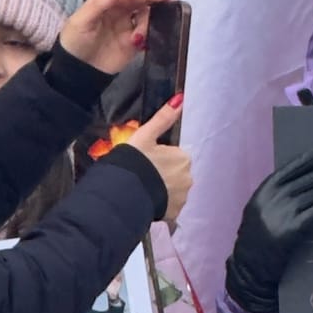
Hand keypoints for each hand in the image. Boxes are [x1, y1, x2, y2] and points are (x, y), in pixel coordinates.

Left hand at [58, 0, 169, 76]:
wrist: (77, 71)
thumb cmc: (74, 42)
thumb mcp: (81, 20)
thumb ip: (100, 3)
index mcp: (107, 4)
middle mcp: (120, 13)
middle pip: (141, 1)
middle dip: (153, 0)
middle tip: (167, 2)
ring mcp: (128, 29)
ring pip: (146, 18)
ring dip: (147, 23)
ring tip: (137, 37)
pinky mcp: (133, 45)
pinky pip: (147, 35)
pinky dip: (148, 35)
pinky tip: (140, 43)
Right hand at [126, 96, 190, 226]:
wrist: (124, 193)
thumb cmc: (134, 161)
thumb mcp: (145, 135)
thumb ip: (163, 118)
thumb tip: (180, 99)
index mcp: (183, 158)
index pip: (174, 155)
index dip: (159, 157)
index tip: (146, 160)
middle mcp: (188, 177)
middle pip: (175, 173)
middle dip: (163, 173)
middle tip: (143, 174)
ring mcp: (183, 197)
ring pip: (173, 190)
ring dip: (162, 189)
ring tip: (143, 188)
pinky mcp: (174, 213)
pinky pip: (169, 205)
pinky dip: (161, 203)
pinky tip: (147, 200)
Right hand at [223, 147, 312, 312]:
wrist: (250, 265)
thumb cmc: (256, 237)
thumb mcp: (259, 209)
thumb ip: (275, 194)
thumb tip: (303, 179)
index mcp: (264, 190)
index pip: (289, 168)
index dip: (307, 159)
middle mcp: (274, 198)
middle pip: (306, 178)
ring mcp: (284, 212)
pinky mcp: (295, 228)